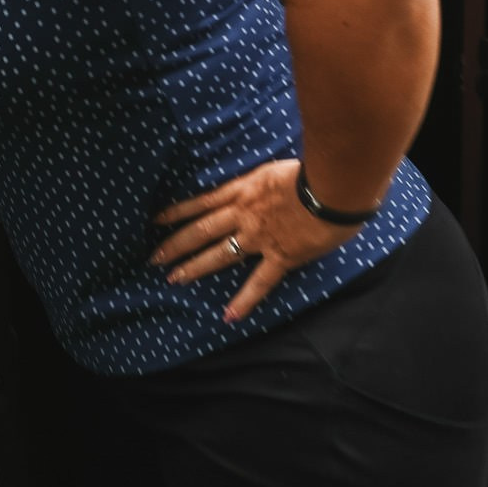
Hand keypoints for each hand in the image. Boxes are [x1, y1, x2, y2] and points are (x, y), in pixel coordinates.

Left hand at [150, 159, 362, 322]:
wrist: (333, 188)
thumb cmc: (314, 172)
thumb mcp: (278, 169)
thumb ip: (264, 182)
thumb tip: (264, 184)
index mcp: (243, 190)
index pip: (202, 201)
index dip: (177, 211)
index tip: (156, 220)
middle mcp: (244, 214)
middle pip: (201, 229)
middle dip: (175, 244)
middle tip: (154, 258)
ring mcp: (259, 237)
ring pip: (219, 254)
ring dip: (194, 267)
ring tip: (173, 279)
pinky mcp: (280, 256)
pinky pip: (259, 282)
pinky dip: (244, 301)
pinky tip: (228, 316)